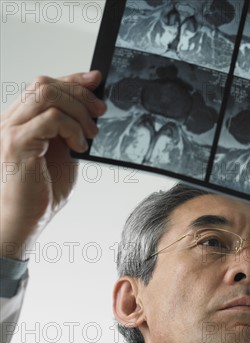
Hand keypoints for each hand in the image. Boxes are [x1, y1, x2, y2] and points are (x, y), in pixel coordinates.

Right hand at [0, 71, 105, 258]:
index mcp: (21, 119)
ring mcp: (10, 130)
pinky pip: (49, 119)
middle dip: (80, 93)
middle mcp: (11, 120)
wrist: (25, 218)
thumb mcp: (64, 153)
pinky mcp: (17, 144)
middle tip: (100, 112)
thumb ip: (71, 129)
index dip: (72, 78)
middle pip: (45, 84)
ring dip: (78, 111)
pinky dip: (72, 128)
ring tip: (90, 134)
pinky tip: (79, 146)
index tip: (97, 79)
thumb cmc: (43, 190)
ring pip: (46, 95)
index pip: (44, 85)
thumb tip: (92, 109)